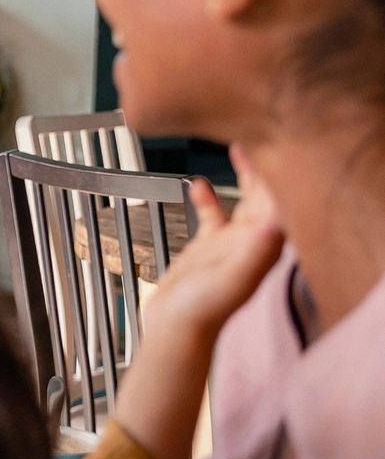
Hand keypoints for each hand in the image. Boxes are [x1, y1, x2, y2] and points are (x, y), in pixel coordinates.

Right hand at [142, 154, 282, 344]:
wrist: (175, 328)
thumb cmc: (203, 311)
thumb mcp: (231, 278)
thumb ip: (255, 250)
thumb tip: (276, 220)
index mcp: (265, 243)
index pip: (283, 197)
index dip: (283, 168)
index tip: (279, 139)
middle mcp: (254, 239)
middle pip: (269, 192)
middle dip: (267, 162)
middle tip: (258, 130)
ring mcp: (232, 241)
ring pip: (244, 197)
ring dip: (243, 172)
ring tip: (237, 145)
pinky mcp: (209, 245)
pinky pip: (213, 213)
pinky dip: (206, 195)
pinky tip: (196, 183)